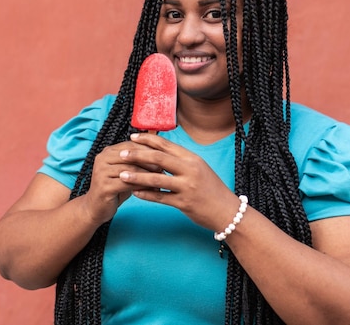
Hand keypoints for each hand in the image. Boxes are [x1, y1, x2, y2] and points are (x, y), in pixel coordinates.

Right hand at [82, 139, 162, 225]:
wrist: (95, 208)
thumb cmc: (114, 188)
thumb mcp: (125, 171)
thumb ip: (136, 161)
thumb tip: (159, 151)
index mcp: (107, 151)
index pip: (131, 145)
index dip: (148, 149)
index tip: (163, 155)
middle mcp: (102, 159)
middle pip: (131, 156)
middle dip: (149, 161)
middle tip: (165, 167)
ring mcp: (101, 172)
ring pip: (130, 170)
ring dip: (148, 174)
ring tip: (161, 179)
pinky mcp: (103, 187)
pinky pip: (127, 184)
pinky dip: (142, 185)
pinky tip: (153, 189)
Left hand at [117, 132, 239, 230]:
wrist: (227, 211)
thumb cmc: (210, 189)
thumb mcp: (199, 168)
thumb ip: (180, 160)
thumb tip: (159, 150)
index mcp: (192, 158)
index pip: (166, 145)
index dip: (148, 140)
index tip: (132, 138)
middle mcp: (190, 170)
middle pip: (159, 158)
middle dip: (138, 155)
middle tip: (121, 153)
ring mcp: (187, 187)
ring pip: (157, 178)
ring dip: (137, 176)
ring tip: (121, 174)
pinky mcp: (184, 203)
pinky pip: (161, 197)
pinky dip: (146, 194)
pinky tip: (134, 192)